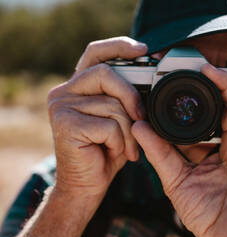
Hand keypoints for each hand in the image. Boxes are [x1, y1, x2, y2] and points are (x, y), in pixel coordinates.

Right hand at [48, 37, 146, 196]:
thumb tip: (151, 74)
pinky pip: (108, 125)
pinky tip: (116, 153)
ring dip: (129, 130)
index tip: (144, 50)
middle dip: (132, 96)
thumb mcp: (121, 118)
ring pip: (112, 104)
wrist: (87, 184)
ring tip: (130, 147)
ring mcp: (61, 106)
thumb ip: (127, 97)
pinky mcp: (64, 124)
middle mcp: (64, 91)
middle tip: (142, 117)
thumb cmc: (107, 150)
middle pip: (106, 73)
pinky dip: (120, 142)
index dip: (119, 46)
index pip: (96, 54)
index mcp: (79, 86)